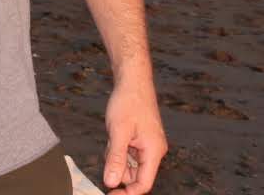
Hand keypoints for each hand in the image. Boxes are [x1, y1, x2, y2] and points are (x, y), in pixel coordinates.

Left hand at [102, 75, 166, 192]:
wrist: (133, 80)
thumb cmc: (129, 101)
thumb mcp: (119, 132)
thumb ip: (116, 159)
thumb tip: (111, 183)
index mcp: (154, 151)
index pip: (143, 184)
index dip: (127, 193)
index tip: (110, 193)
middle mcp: (154, 151)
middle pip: (134, 176)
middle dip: (118, 167)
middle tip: (110, 148)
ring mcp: (148, 146)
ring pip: (129, 165)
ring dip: (117, 157)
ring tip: (114, 136)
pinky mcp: (141, 140)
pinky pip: (128, 154)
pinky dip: (118, 149)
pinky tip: (116, 134)